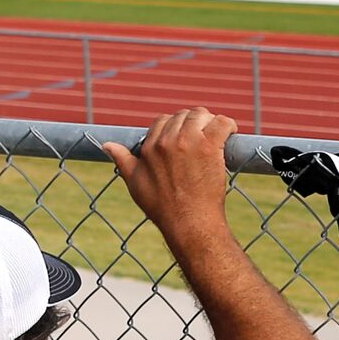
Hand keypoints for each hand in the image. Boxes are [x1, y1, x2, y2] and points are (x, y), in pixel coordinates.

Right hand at [102, 108, 236, 248]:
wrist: (189, 223)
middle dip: (194, 122)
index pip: (162, 121)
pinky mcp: (210, 146)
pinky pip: (221, 123)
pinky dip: (228, 125)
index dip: (175, 126)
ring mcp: (189, 141)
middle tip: (204, 136)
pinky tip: (231, 132)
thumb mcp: (135, 183)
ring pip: (201, 115)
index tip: (185, 137)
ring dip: (210, 122)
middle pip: (183, 115)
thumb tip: (107, 146)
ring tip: (217, 133)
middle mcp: (167, 140)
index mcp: (150, 147)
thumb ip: (123, 160)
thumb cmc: (163, 208)